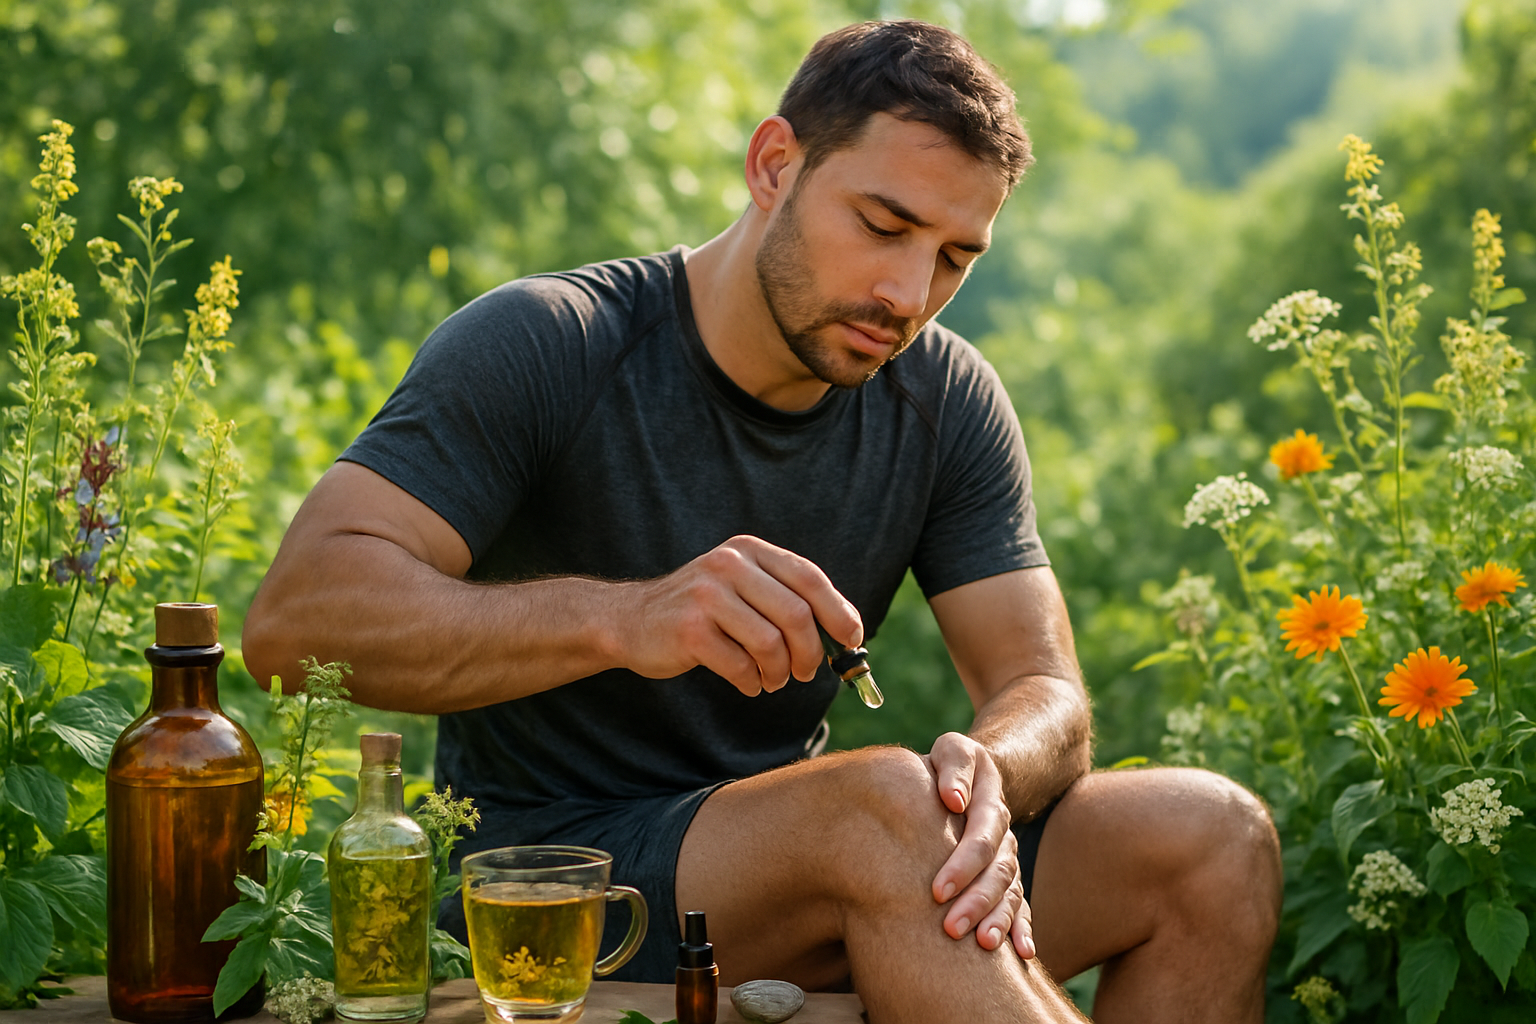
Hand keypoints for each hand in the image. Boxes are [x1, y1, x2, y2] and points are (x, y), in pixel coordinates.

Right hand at [616, 535, 861, 696]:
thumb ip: (785, 600)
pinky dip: (752, 683)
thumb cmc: (701, 611)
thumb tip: (847, 633)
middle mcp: (729, 565)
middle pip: (796, 614)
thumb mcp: (741, 588)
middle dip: (811, 652)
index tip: (852, 638)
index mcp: (748, 551)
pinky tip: (747, 683)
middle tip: (807, 672)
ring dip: (780, 673)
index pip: (809, 578)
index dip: (838, 611)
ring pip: (771, 644)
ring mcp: (707, 595)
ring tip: (772, 680)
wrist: (630, 620)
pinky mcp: (690, 629)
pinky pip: (740, 666)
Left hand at [923, 732, 1034, 958]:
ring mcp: (1009, 859)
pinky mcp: (1007, 878)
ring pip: (1010, 893)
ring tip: (985, 946)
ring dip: (1000, 920)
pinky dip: (1023, 928)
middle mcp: (1005, 836)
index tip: (937, 890)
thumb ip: (954, 767)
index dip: (962, 865)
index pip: (981, 838)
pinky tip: (1023, 953)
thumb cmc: (949, 765)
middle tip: (952, 929)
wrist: (975, 775)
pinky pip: (1020, 905)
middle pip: (999, 873)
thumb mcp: (952, 750)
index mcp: (991, 805)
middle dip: (977, 902)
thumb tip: (953, 801)